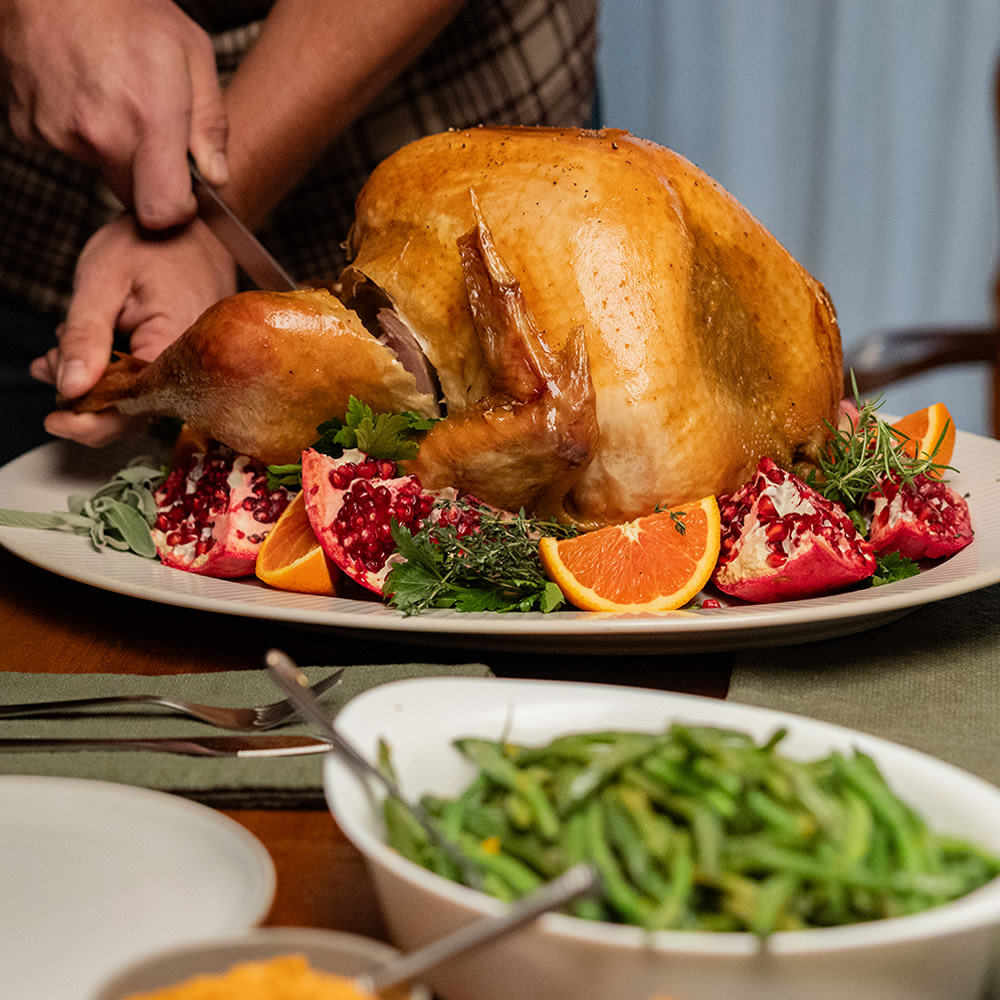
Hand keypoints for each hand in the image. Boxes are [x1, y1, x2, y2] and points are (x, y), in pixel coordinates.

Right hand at [0, 0, 227, 228]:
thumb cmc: (128, 9)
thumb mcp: (192, 54)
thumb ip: (210, 123)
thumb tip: (214, 176)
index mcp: (148, 117)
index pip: (161, 210)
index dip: (176, 210)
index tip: (184, 194)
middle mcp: (99, 131)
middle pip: (133, 195)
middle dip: (149, 177)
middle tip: (152, 132)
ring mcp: (59, 130)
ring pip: (101, 168)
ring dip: (113, 146)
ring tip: (114, 95)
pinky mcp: (29, 126)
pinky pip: (66, 147)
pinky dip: (78, 130)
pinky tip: (83, 91)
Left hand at [30, 212, 236, 445]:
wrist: (190, 225)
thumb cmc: (151, 242)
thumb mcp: (101, 280)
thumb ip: (85, 337)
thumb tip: (71, 389)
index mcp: (177, 342)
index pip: (136, 404)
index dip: (94, 421)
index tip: (56, 419)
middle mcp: (195, 363)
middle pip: (138, 409)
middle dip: (86, 397)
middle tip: (51, 366)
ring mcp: (192, 364)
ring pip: (139, 397)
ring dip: (94, 383)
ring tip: (59, 353)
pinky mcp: (184, 360)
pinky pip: (147, 380)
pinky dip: (110, 372)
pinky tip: (81, 355)